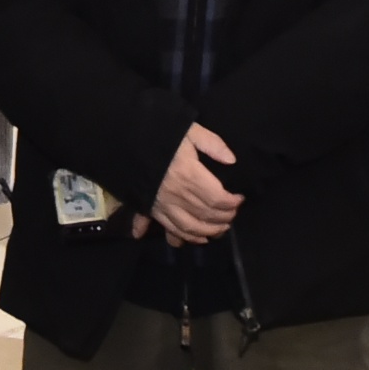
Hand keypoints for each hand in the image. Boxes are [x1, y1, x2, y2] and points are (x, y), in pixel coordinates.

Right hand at [151, 122, 241, 242]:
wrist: (128, 143)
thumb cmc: (162, 136)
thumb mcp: (190, 130)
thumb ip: (213, 144)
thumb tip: (231, 160)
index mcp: (190, 175)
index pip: (218, 198)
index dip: (232, 202)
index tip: (239, 198)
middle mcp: (178, 194)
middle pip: (207, 215)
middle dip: (224, 217)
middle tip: (232, 214)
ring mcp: (164, 205)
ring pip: (191, 227)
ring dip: (209, 232)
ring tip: (220, 229)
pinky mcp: (153, 209)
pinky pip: (171, 229)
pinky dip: (186, 238)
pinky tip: (197, 239)